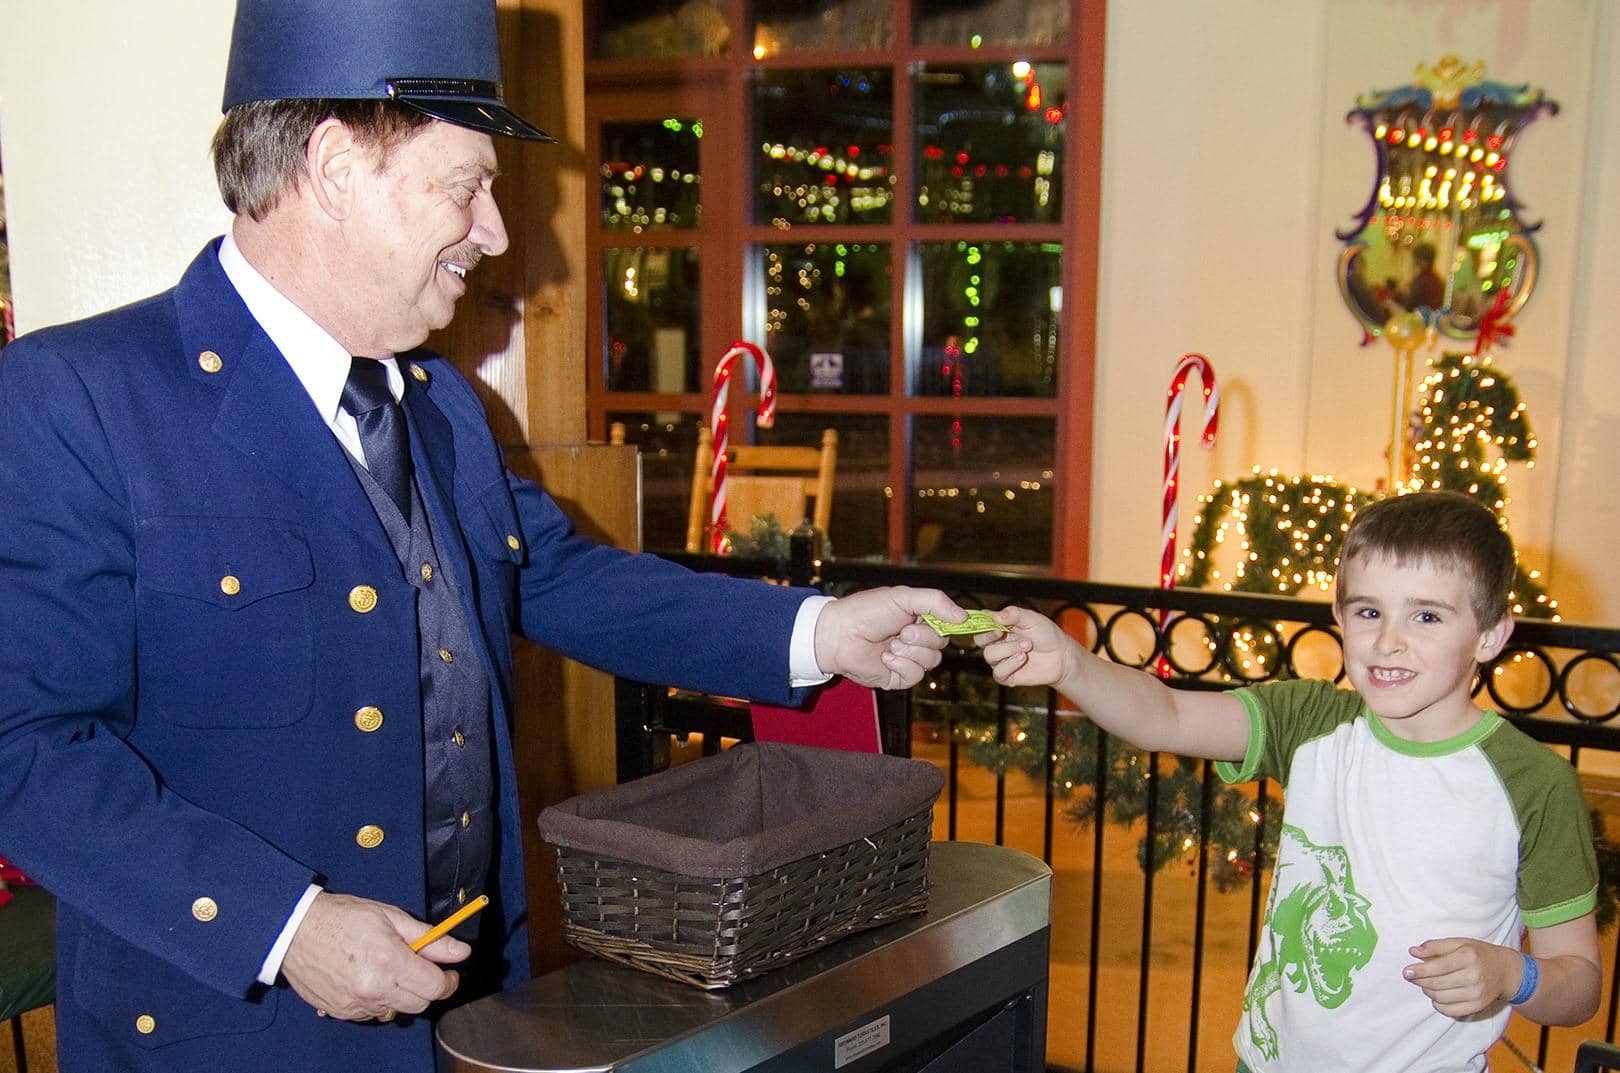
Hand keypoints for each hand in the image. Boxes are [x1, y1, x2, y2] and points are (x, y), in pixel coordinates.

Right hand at [280, 892, 468, 1021]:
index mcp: (389, 962)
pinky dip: (378, 998)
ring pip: (396, 1010)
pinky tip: (368, 977)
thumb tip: (460, 952)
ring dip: (401, 993)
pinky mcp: (341, 1012)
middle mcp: (374, 989)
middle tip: (419, 967)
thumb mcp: (391, 917)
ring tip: (387, 967)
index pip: (434, 987)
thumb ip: (428, 938)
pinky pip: (372, 1013)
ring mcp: (356, 1005)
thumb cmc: (343, 917)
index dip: (448, 980)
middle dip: (426, 987)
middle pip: (419, 1004)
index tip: (449, 971)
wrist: (295, 931)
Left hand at [813, 586, 962, 689]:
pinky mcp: (898, 677)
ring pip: (931, 661)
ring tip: (890, 644)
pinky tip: (886, 658)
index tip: (954, 624)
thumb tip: (964, 617)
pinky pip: (915, 675)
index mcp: (918, 618)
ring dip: (911, 651)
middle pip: (942, 644)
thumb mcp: (903, 597)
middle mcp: (916, 639)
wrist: (839, 634)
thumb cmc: (866, 611)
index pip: (947, 625)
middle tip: (902, 631)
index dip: (951, 625)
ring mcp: (907, 659)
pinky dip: (902, 665)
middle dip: (924, 637)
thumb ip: (935, 602)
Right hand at [976, 605, 1072, 688]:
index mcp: (1000, 626)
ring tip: (1027, 646)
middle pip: (979, 640)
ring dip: (1008, 649)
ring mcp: (1001, 660)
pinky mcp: (1006, 676)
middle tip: (1002, 632)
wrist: (1061, 655)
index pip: (981, 622)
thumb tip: (994, 615)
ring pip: (989, 655)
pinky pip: (998, 672)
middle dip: (989, 636)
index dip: (981, 622)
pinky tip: (1022, 658)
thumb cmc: (1046, 634)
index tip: (992, 621)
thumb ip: (1014, 614)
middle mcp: (997, 643)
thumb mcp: (1032, 619)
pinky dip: (1010, 664)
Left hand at [1403, 937, 1518, 1018]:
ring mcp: (1477, 994)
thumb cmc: (1478, 954)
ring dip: (1428, 991)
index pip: (1439, 966)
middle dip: (1420, 981)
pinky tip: (1437, 996)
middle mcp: (1474, 976)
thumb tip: (1413, 951)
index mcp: (1469, 957)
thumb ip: (1435, 946)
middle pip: (1438, 984)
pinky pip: (1451, 1011)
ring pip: (1441, 998)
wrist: (1505, 971)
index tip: (1406, 971)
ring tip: (1427, 983)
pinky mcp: (1477, 1006)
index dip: (1420, 970)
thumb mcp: (1459, 942)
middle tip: (1413, 976)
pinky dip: (1439, 1005)